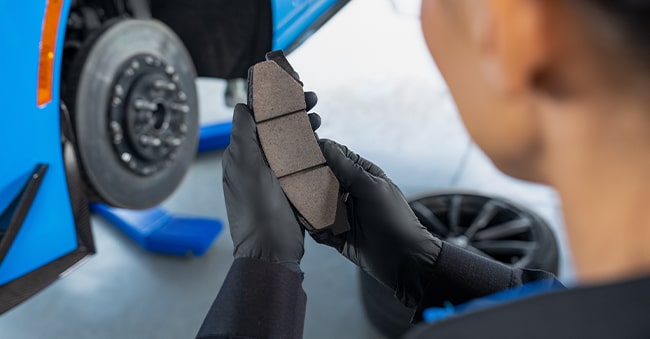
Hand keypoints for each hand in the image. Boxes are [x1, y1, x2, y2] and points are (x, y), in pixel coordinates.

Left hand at [222, 104, 305, 267]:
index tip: (289, 83)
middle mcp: (257, 163)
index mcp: (243, 156)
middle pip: (275, 127)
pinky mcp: (290, 188)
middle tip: (312, 97)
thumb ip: (244, 135)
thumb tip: (242, 106)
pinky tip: (321, 142)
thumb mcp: (246, 168)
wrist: (272, 251)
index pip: (256, 117)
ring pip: (289, 142)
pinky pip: (300, 162)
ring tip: (318, 117)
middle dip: (293, 109)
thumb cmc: (257, 212)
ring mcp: (274, 176)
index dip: (272, 98)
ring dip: (303, 126)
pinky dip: (310, 148)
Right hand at [311, 139, 442, 307]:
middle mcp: (351, 192)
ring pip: (316, 205)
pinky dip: (315, 229)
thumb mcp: (371, 188)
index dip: (318, 153)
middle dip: (308, 181)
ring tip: (304, 210)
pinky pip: (318, 229)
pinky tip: (319, 231)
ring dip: (309, 208)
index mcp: (362, 175)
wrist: (404, 261)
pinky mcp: (337, 235)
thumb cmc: (393, 220)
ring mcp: (343, 214)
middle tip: (294, 182)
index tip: (298, 151)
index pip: (335, 157)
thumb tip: (325, 144)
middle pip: (321, 181)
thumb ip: (347, 167)